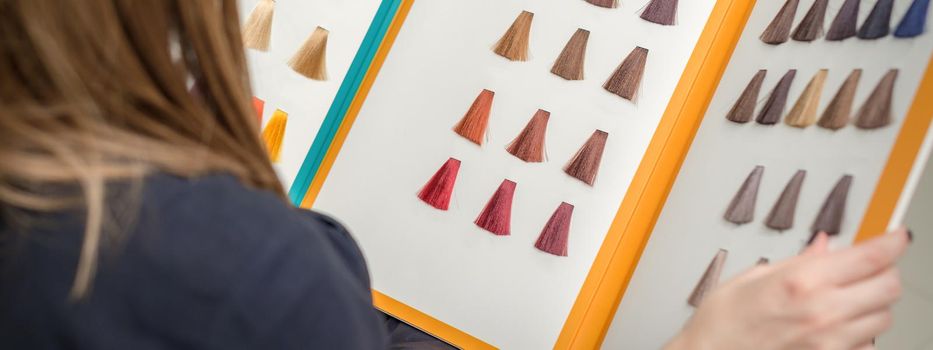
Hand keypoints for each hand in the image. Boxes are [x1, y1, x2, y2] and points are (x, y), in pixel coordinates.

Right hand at [665, 228, 910, 349]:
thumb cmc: (722, 321)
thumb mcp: (755, 276)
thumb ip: (800, 261)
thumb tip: (825, 247)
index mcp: (803, 281)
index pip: (872, 256)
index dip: (893, 241)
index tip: (897, 236)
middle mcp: (823, 312)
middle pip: (889, 286)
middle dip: (885, 272)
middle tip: (870, 266)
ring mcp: (830, 341)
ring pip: (884, 317)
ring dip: (874, 303)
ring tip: (849, 298)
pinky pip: (867, 344)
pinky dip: (861, 332)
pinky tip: (838, 324)